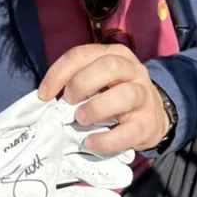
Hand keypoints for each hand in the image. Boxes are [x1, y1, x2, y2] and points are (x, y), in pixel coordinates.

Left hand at [38, 44, 169, 153]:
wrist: (152, 118)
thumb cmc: (114, 96)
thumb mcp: (98, 80)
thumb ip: (77, 80)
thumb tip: (46, 97)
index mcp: (115, 55)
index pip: (82, 54)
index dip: (59, 73)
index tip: (44, 94)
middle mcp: (132, 70)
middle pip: (108, 66)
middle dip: (81, 84)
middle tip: (68, 102)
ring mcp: (144, 96)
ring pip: (125, 95)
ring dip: (96, 108)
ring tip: (80, 120)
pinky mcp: (147, 124)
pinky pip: (128, 131)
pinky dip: (106, 140)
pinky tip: (91, 142)